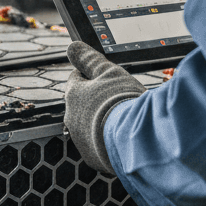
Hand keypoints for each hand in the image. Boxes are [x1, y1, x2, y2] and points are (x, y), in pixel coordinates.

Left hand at [64, 42, 145, 174]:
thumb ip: (89, 60)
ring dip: (103, 121)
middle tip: (120, 99)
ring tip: (125, 119)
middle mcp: (71, 118)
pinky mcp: (93, 158)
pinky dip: (109, 140)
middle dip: (98, 100)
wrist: (134, 141)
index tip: (106, 77)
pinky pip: (99, 145)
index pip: (77, 79)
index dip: (92, 76)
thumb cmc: (121, 102)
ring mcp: (80, 140)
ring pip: (90, 125)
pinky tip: (124, 136)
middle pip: (83, 104)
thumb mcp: (108, 72)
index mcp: (73, 95)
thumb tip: (72, 47)